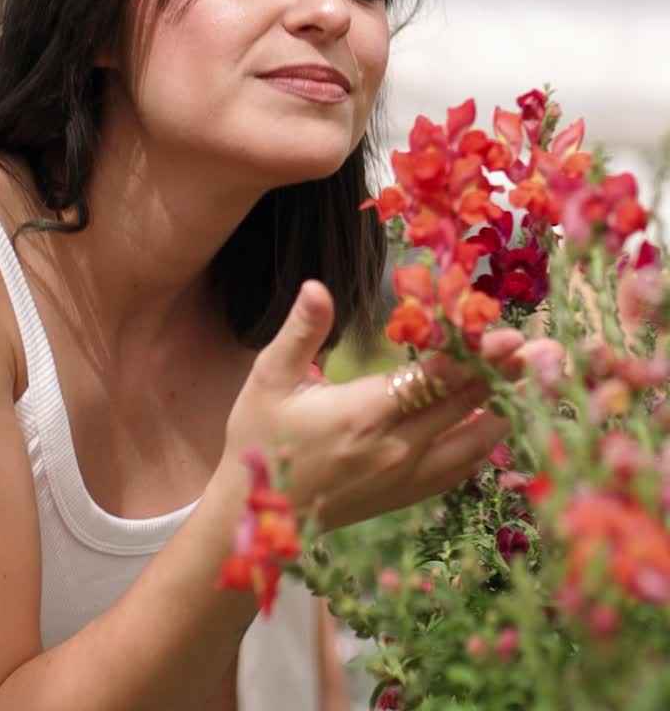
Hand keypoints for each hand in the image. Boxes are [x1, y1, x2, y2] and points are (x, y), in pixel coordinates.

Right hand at [224, 280, 529, 529]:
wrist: (256, 518)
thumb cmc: (260, 437)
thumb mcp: (269, 377)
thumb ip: (301, 331)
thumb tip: (316, 286)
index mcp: (367, 413)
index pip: (438, 380)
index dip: (479, 356)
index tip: (516, 336)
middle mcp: (397, 448)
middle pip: (467, 405)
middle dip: (508, 373)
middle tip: (548, 349)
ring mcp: (406, 476)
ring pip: (474, 441)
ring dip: (506, 407)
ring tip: (536, 379)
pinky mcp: (407, 494)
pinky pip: (460, 467)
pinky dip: (484, 442)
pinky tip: (500, 421)